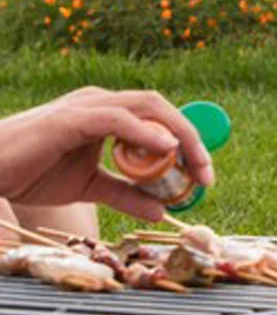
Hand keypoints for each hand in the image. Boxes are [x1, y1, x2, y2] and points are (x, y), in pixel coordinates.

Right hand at [0, 87, 213, 220]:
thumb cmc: (31, 172)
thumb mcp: (90, 187)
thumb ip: (125, 195)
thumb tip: (161, 211)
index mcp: (108, 115)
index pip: (161, 120)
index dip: (190, 144)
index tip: (205, 178)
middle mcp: (100, 103)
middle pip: (162, 109)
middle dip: (193, 140)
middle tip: (207, 176)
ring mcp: (86, 107)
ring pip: (148, 108)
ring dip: (179, 137)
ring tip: (193, 168)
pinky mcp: (70, 119)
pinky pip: (117, 118)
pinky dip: (144, 133)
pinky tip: (163, 151)